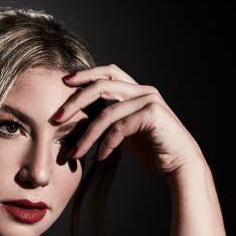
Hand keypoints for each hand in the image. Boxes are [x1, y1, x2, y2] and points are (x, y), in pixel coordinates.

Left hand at [56, 64, 205, 176]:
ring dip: (87, 135)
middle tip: (56, 118)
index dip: (85, 74)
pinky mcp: (152, 115)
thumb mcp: (124, 130)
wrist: (179, 163)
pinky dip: (106, 144)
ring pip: (107, 112)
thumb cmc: (151, 148)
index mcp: (136, 89)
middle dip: (75, 101)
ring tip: (74, 153)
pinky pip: (119, 128)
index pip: (107, 72)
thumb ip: (107, 118)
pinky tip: (99, 157)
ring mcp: (149, 100)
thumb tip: (78, 115)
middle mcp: (143, 90)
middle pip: (102, 85)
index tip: (63, 82)